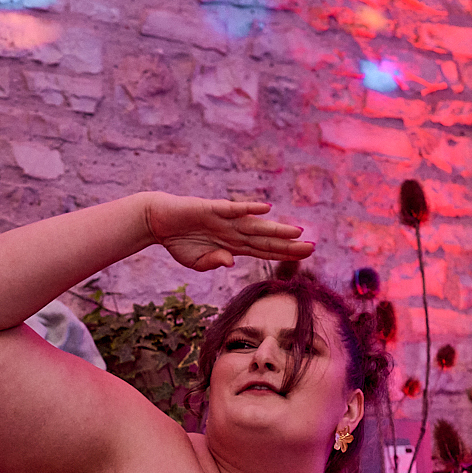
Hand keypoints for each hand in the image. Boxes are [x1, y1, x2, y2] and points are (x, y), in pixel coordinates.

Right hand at [143, 193, 314, 271]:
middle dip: (289, 245)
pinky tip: (266, 209)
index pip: (264, 252)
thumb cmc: (178, 242)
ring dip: (276, 229)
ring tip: (298, 232)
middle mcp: (234, 232)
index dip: (284, 255)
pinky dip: (249, 209)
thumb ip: (214, 263)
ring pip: (256, 226)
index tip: (304, 257)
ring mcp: (226, 220)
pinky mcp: (213, 209)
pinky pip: (234, 209)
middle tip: (313, 247)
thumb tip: (231, 262)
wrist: (158, 221)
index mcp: (233, 247)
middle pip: (266, 240)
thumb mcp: (197, 262)